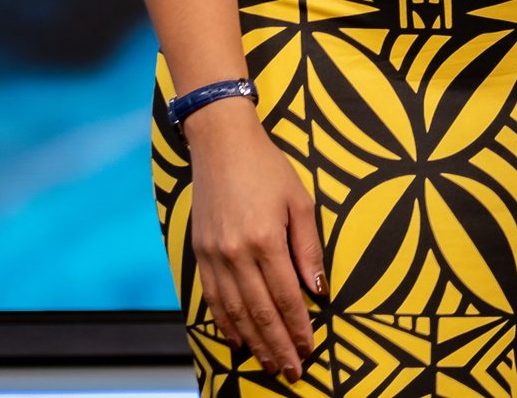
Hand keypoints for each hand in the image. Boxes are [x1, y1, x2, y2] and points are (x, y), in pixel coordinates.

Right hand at [182, 97, 321, 381]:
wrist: (221, 144)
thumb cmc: (267, 168)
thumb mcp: (300, 201)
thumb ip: (308, 248)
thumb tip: (318, 290)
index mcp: (265, 240)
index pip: (286, 297)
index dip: (299, 327)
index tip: (310, 349)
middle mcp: (236, 254)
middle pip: (259, 312)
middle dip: (278, 346)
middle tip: (292, 371)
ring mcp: (213, 256)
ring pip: (234, 312)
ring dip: (253, 342)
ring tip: (269, 364)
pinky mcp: (199, 254)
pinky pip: (212, 299)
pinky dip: (225, 324)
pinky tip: (237, 340)